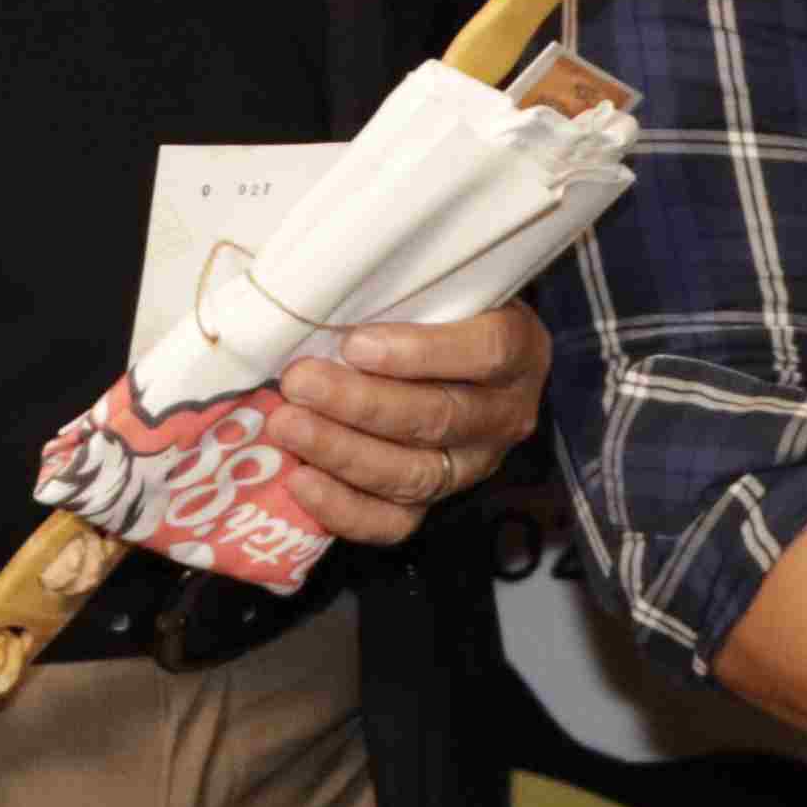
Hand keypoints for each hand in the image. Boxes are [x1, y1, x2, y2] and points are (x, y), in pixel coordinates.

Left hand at [257, 299, 548, 547]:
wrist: (447, 351)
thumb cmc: (433, 305)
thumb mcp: (436, 283)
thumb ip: (401, 288)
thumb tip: (323, 291)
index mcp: (519, 348)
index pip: (486, 352)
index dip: (421, 353)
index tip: (355, 344)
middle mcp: (505, 413)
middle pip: (440, 418)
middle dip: (361, 404)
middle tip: (299, 383)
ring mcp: (473, 464)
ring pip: (415, 473)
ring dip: (343, 451)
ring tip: (287, 426)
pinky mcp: (437, 500)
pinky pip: (395, 522)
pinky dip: (345, 508)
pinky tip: (301, 480)